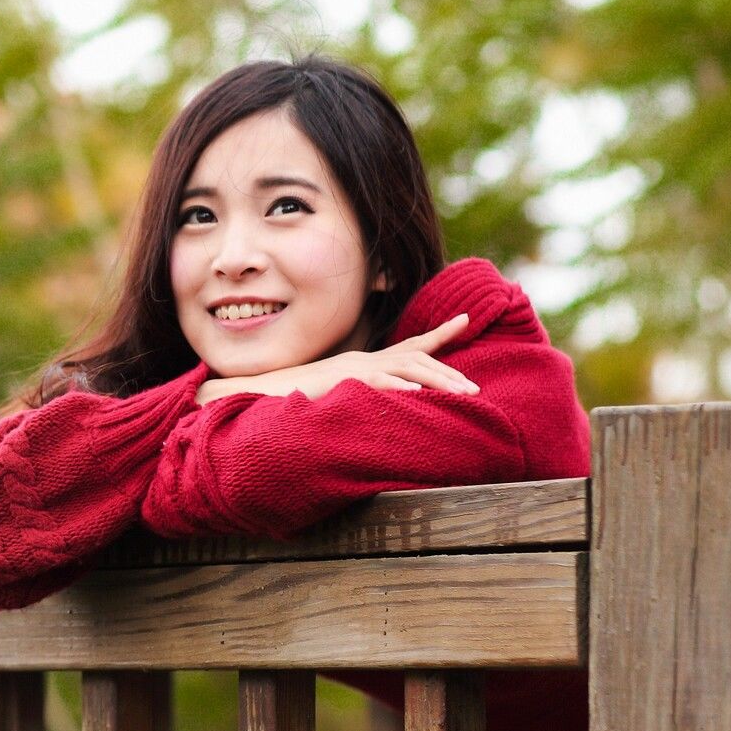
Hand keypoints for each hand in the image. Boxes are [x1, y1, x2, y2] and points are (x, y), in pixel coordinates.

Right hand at [195, 314, 479, 403]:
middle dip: (448, 369)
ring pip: (405, 366)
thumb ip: (353, 397)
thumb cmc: (289, 398)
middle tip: (476, 388)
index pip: (406, 344)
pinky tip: (420, 392)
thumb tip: (372, 410)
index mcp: (361, 363)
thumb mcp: (330, 396)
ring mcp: (353, 368)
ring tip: (465, 393)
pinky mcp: (342, 379)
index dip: (437, 333)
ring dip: (438, 379)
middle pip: (415, 355)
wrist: (255, 391)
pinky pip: (378, 380)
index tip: (465, 320)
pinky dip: (401, 384)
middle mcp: (361, 360)